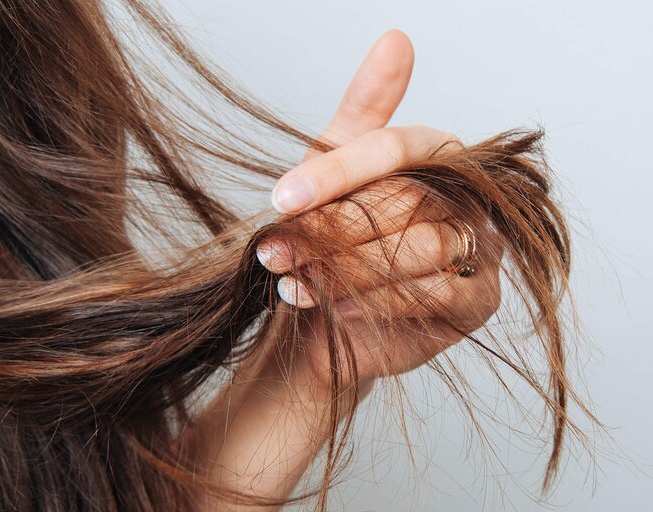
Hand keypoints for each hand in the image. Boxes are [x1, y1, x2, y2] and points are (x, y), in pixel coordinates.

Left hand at [257, 32, 501, 388]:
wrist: (336, 318)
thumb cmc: (338, 239)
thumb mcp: (335, 174)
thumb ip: (363, 113)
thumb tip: (397, 38)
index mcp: (437, 155)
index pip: (395, 148)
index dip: (336, 172)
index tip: (281, 198)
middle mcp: (468, 196)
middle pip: (407, 200)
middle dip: (332, 230)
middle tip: (275, 250)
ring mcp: (481, 249)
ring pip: (422, 248)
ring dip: (347, 268)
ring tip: (295, 278)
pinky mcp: (480, 300)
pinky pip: (436, 296)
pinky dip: (378, 302)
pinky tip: (337, 309)